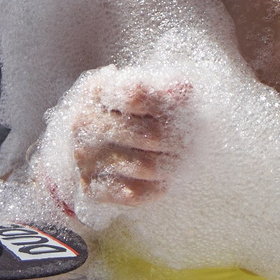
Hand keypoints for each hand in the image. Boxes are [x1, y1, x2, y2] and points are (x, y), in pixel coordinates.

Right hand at [62, 70, 189, 208]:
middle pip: (150, 135)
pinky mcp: (91, 187)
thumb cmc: (125, 113)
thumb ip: (165, 86)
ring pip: (145, 167)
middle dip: (180, 141)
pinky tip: (164, 180)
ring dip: (172, 166)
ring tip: (182, 160)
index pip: (139, 95)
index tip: (187, 110)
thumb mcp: (142, 90)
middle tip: (194, 143)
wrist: (93, 147)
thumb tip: (183, 89)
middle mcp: (85, 122)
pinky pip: (134, 193)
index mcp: (97, 90)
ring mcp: (85, 156)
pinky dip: (157, 188)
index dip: (170, 104)